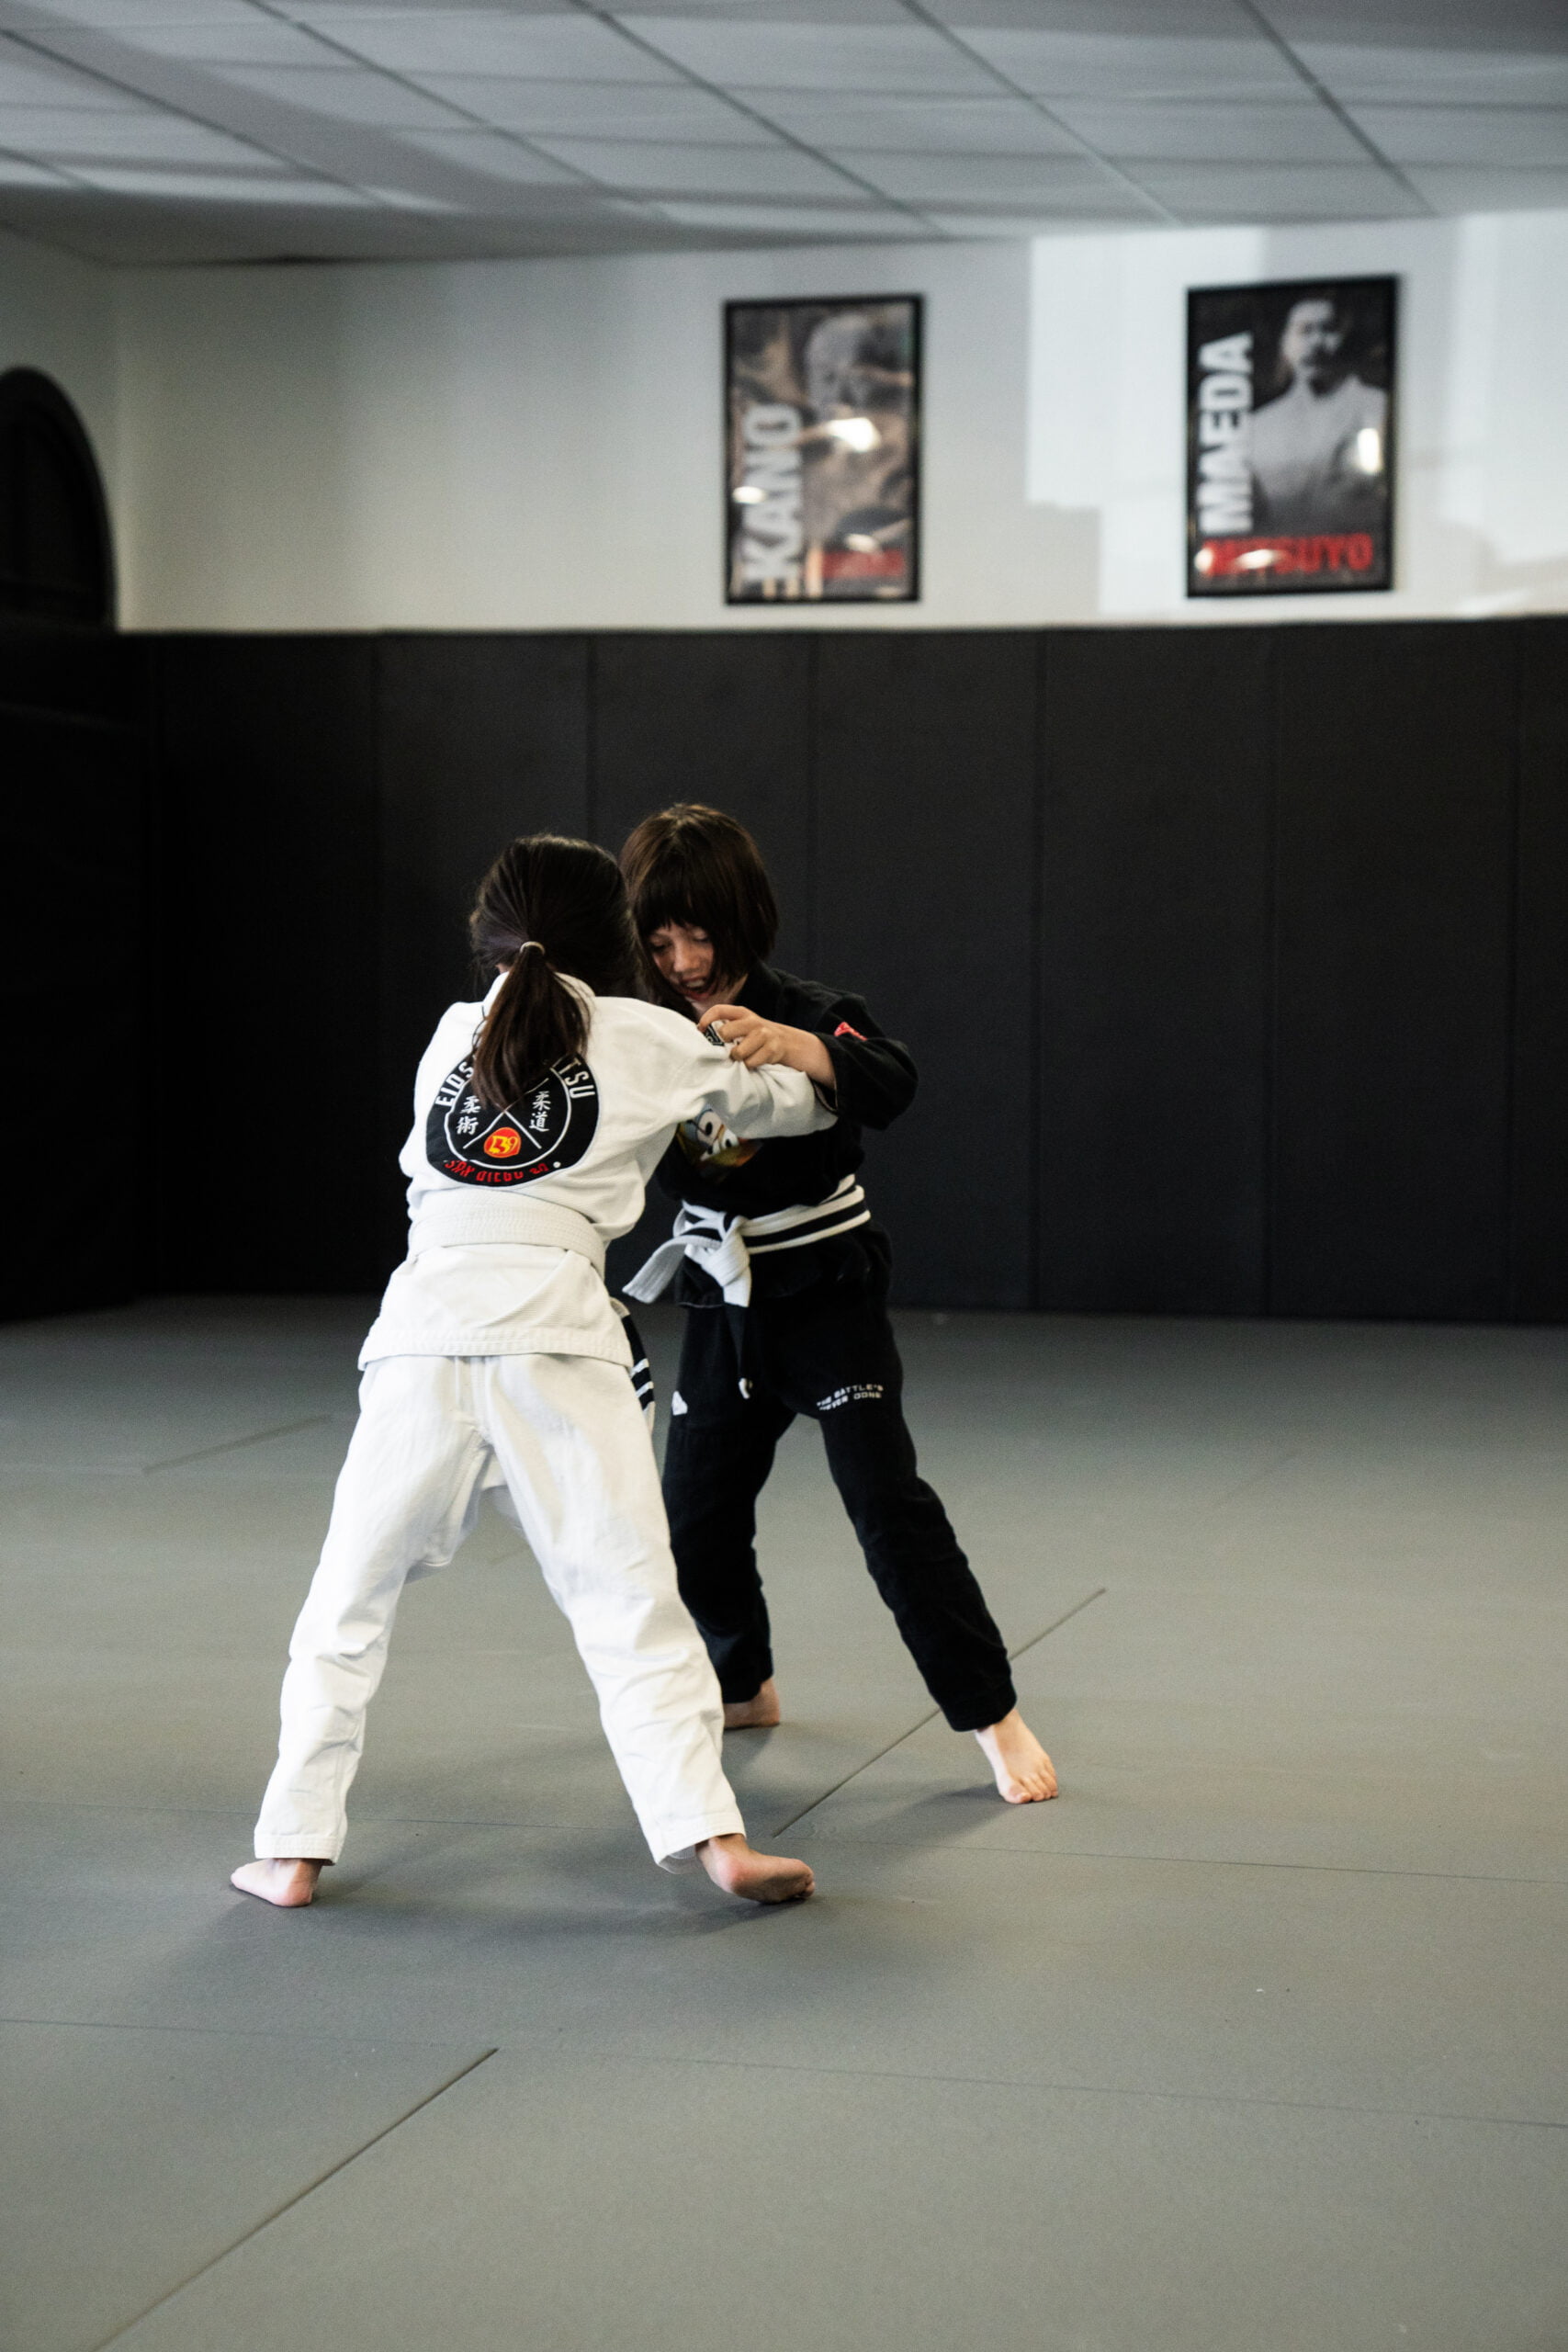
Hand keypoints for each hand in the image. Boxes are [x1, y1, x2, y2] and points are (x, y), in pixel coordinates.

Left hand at [705, 1007, 835, 1088]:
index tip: (700, 1030)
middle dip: (723, 1045)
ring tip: (744, 1057)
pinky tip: (755, 1061)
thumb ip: (728, 1027)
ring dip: (738, 1059)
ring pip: (738, 1052)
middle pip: (725, 1032)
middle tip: (728, 1050)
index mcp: (742, 1013)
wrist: (790, 1043)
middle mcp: (753, 1021)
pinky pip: (751, 1063)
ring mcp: (764, 1034)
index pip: (719, 1010)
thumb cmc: (760, 1037)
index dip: (706, 1019)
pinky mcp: (772, 1049)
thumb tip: (702, 1035)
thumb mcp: (745, 1026)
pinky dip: (750, 1066)